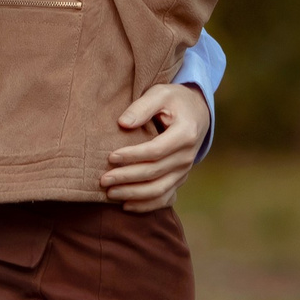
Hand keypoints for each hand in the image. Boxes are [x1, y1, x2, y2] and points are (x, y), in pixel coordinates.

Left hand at [101, 83, 208, 212]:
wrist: (197, 112)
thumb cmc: (174, 101)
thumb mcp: (160, 94)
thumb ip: (142, 107)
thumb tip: (123, 123)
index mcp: (185, 134)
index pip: (155, 150)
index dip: (132, 156)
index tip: (110, 157)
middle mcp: (187, 156)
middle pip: (154, 172)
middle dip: (127, 178)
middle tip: (103, 180)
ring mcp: (185, 170)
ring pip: (159, 189)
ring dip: (133, 194)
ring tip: (110, 194)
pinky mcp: (180, 179)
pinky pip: (165, 198)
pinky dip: (147, 205)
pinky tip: (126, 206)